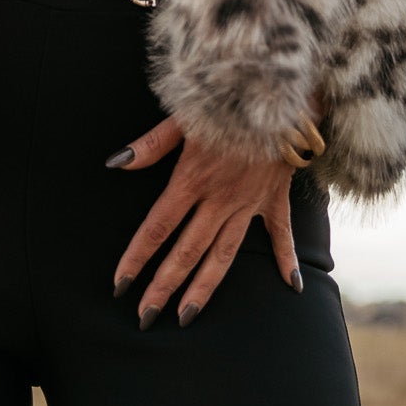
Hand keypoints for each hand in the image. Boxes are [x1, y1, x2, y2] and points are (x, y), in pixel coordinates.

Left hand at [106, 114, 303, 327]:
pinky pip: (280, 234)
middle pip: (186, 251)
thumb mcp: (185, 115)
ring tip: (185, 317)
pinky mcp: (274, 197)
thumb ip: (150, 144)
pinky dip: (286, 259)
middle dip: (163, 287)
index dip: (136, 258)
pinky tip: (290, 287)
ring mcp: (249, 202)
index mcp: (192, 179)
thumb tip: (115, 163)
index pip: (156, 228)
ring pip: (224, 255)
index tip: (120, 285)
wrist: (281, 88)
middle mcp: (219, 198)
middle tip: (145, 318)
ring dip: (203, 288)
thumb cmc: (228, 97)